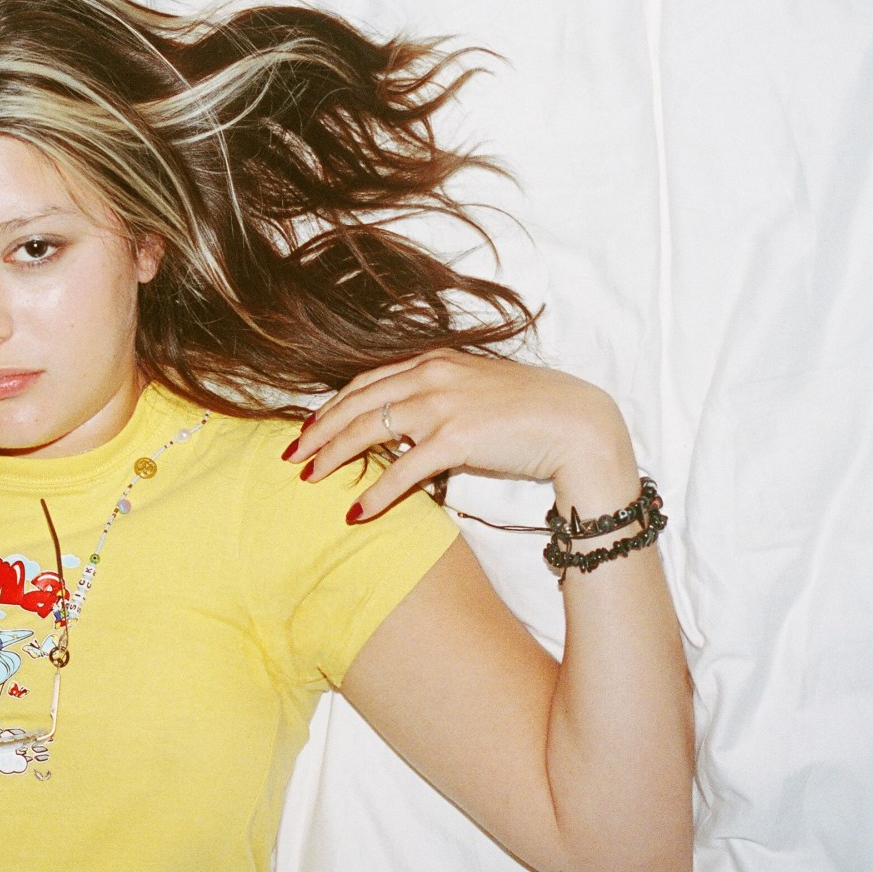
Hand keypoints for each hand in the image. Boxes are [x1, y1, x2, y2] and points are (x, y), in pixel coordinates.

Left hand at [283, 349, 634, 520]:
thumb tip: (412, 426)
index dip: (335, 406)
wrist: (579, 423)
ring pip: (370, 431)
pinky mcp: (457, 438)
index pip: (369, 382)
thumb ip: (443, 400)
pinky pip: (402, 469)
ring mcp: (444, 404)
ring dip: (334, 457)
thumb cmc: (534, 413)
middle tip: (293, 455)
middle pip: (358, 403)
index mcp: (437, 360)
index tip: (311, 427)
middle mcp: (434, 375)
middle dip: (321, 431)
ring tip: (309, 479)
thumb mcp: (479, 392)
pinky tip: (356, 511)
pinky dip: (375, 492)